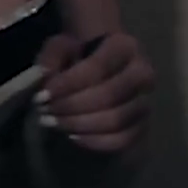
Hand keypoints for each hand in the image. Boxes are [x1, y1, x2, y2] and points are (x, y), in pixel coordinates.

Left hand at [35, 32, 154, 151]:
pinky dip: (95, 142)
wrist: (101, 64)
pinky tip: (72, 135)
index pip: (99, 67)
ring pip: (117, 121)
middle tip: (46, 111)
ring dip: (81, 125)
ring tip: (54, 123)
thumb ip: (52, 56)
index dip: (69, 84)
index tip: (42, 94)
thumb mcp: (61, 45)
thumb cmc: (78, 53)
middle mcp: (143, 74)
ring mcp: (145, 101)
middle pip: (111, 96)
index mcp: (125, 46)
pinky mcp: (141, 126)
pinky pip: (123, 141)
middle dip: (73, 106)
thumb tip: (45, 75)